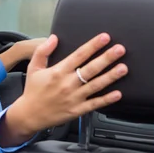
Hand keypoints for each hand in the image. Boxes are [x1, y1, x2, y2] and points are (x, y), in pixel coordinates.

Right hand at [2, 33, 127, 142]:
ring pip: (96, 85)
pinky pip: (94, 104)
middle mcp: (68, 84)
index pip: (79, 55)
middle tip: (120, 49)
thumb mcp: (33, 68)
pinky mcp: (77, 110)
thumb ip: (43, 51)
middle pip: (91, 68)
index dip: (93, 45)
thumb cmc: (33, 90)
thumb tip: (54, 38)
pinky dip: (106, 99)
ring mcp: (74, 98)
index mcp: (58, 71)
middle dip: (107, 58)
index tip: (104, 38)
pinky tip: (118, 94)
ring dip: (111, 76)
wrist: (29, 115)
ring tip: (123, 68)